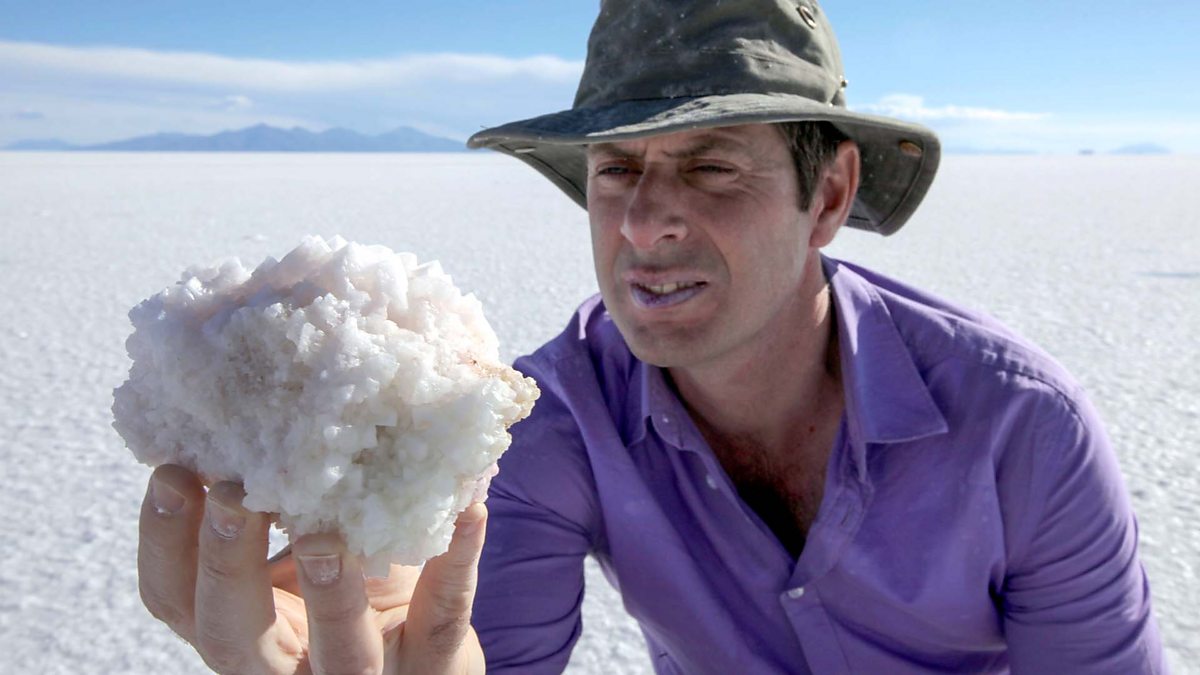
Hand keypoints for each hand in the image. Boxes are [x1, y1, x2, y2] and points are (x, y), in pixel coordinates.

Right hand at [138, 464, 486, 673]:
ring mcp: (364, 673)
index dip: (164, 542)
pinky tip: (469, 506)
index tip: (172, 470)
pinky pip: (442, 615)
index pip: (175, 599)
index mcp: (246, 626)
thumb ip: (283, 495)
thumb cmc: (354, 585)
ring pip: (340, 654)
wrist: (425, 656)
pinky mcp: (432, 666)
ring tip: (324, 534)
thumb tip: (267, 389)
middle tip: (233, 494)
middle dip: (226, 564)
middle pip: (231, 636)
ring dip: (328, 592)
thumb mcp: (304, 542)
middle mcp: (289, 662)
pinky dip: (455, 560)